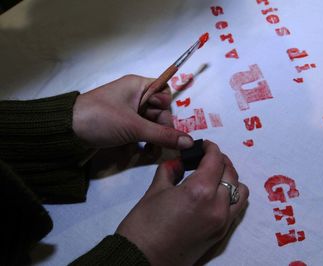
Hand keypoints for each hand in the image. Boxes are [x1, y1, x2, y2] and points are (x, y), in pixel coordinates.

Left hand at [72, 74, 192, 148]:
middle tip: (157, 143)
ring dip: (153, 138)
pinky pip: (140, 130)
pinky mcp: (122, 124)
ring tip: (149, 151)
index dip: (166, 109)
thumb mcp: (134, 127)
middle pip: (159, 111)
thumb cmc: (101, 119)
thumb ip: (163, 135)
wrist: (66, 131)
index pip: (164, 93)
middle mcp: (135, 95)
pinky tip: (140, 151)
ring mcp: (128, 111)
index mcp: (138, 86)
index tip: (161, 123)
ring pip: (151, 123)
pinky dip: (142, 140)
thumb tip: (189, 142)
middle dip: (160, 128)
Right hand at [116, 140, 248, 265]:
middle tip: (207, 158)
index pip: (216, 160)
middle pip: (231, 173)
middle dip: (220, 161)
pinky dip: (231, 197)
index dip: (211, 148)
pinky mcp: (221, 235)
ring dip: (231, 179)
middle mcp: (217, 206)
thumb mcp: (154, 191)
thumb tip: (178, 162)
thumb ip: (170, 170)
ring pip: (240, 192)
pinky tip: (215, 195)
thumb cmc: (143, 225)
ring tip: (214, 177)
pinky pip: (236, 209)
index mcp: (200, 191)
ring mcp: (222, 222)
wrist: (142, 260)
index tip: (204, 145)